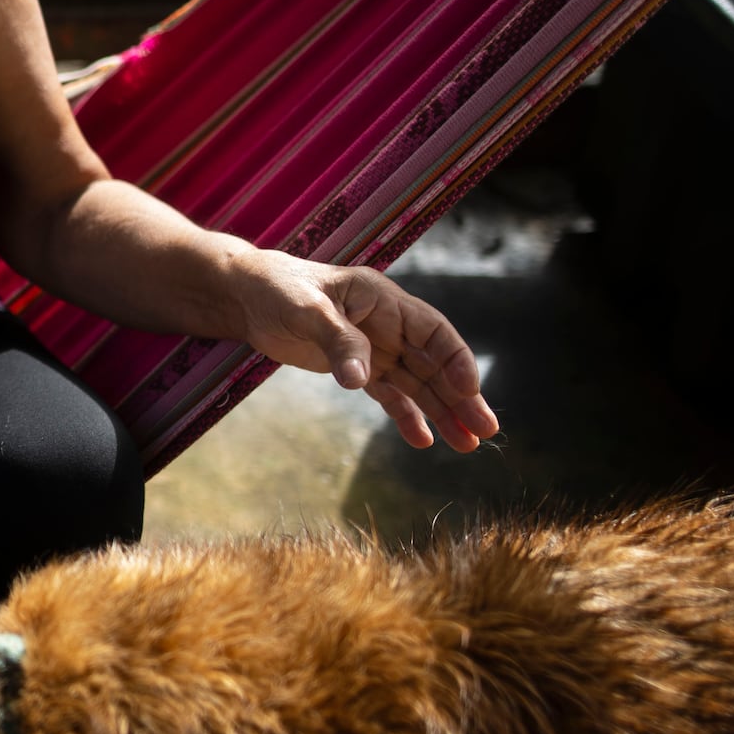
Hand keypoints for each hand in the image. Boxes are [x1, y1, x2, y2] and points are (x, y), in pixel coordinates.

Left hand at [227, 251, 499, 451]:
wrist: (248, 295)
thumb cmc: (278, 289)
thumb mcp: (306, 310)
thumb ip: (337, 341)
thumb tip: (359, 380)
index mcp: (382, 299)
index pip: (433, 330)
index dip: (455, 359)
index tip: (469, 390)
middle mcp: (387, 324)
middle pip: (434, 363)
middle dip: (461, 396)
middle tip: (486, 430)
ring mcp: (375, 347)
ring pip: (418, 383)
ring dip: (442, 412)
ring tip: (468, 444)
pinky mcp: (357, 367)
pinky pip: (390, 394)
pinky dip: (407, 416)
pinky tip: (424, 440)